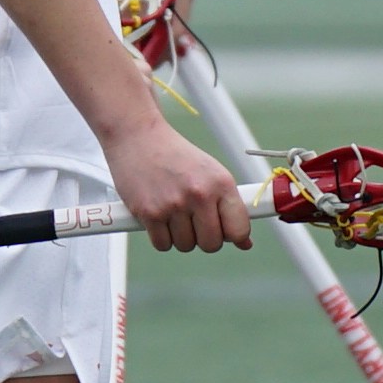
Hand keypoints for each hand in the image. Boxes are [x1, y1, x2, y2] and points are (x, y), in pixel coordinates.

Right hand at [105, 108, 246, 254]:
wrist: (138, 137)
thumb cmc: (176, 157)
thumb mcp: (210, 173)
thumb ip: (228, 207)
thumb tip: (245, 244)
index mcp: (221, 183)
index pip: (239, 230)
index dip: (233, 236)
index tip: (224, 231)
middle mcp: (200, 194)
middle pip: (211, 245)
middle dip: (203, 239)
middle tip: (194, 222)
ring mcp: (174, 205)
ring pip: (185, 246)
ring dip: (180, 236)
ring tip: (173, 212)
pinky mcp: (149, 213)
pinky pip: (163, 245)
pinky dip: (161, 237)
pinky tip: (158, 216)